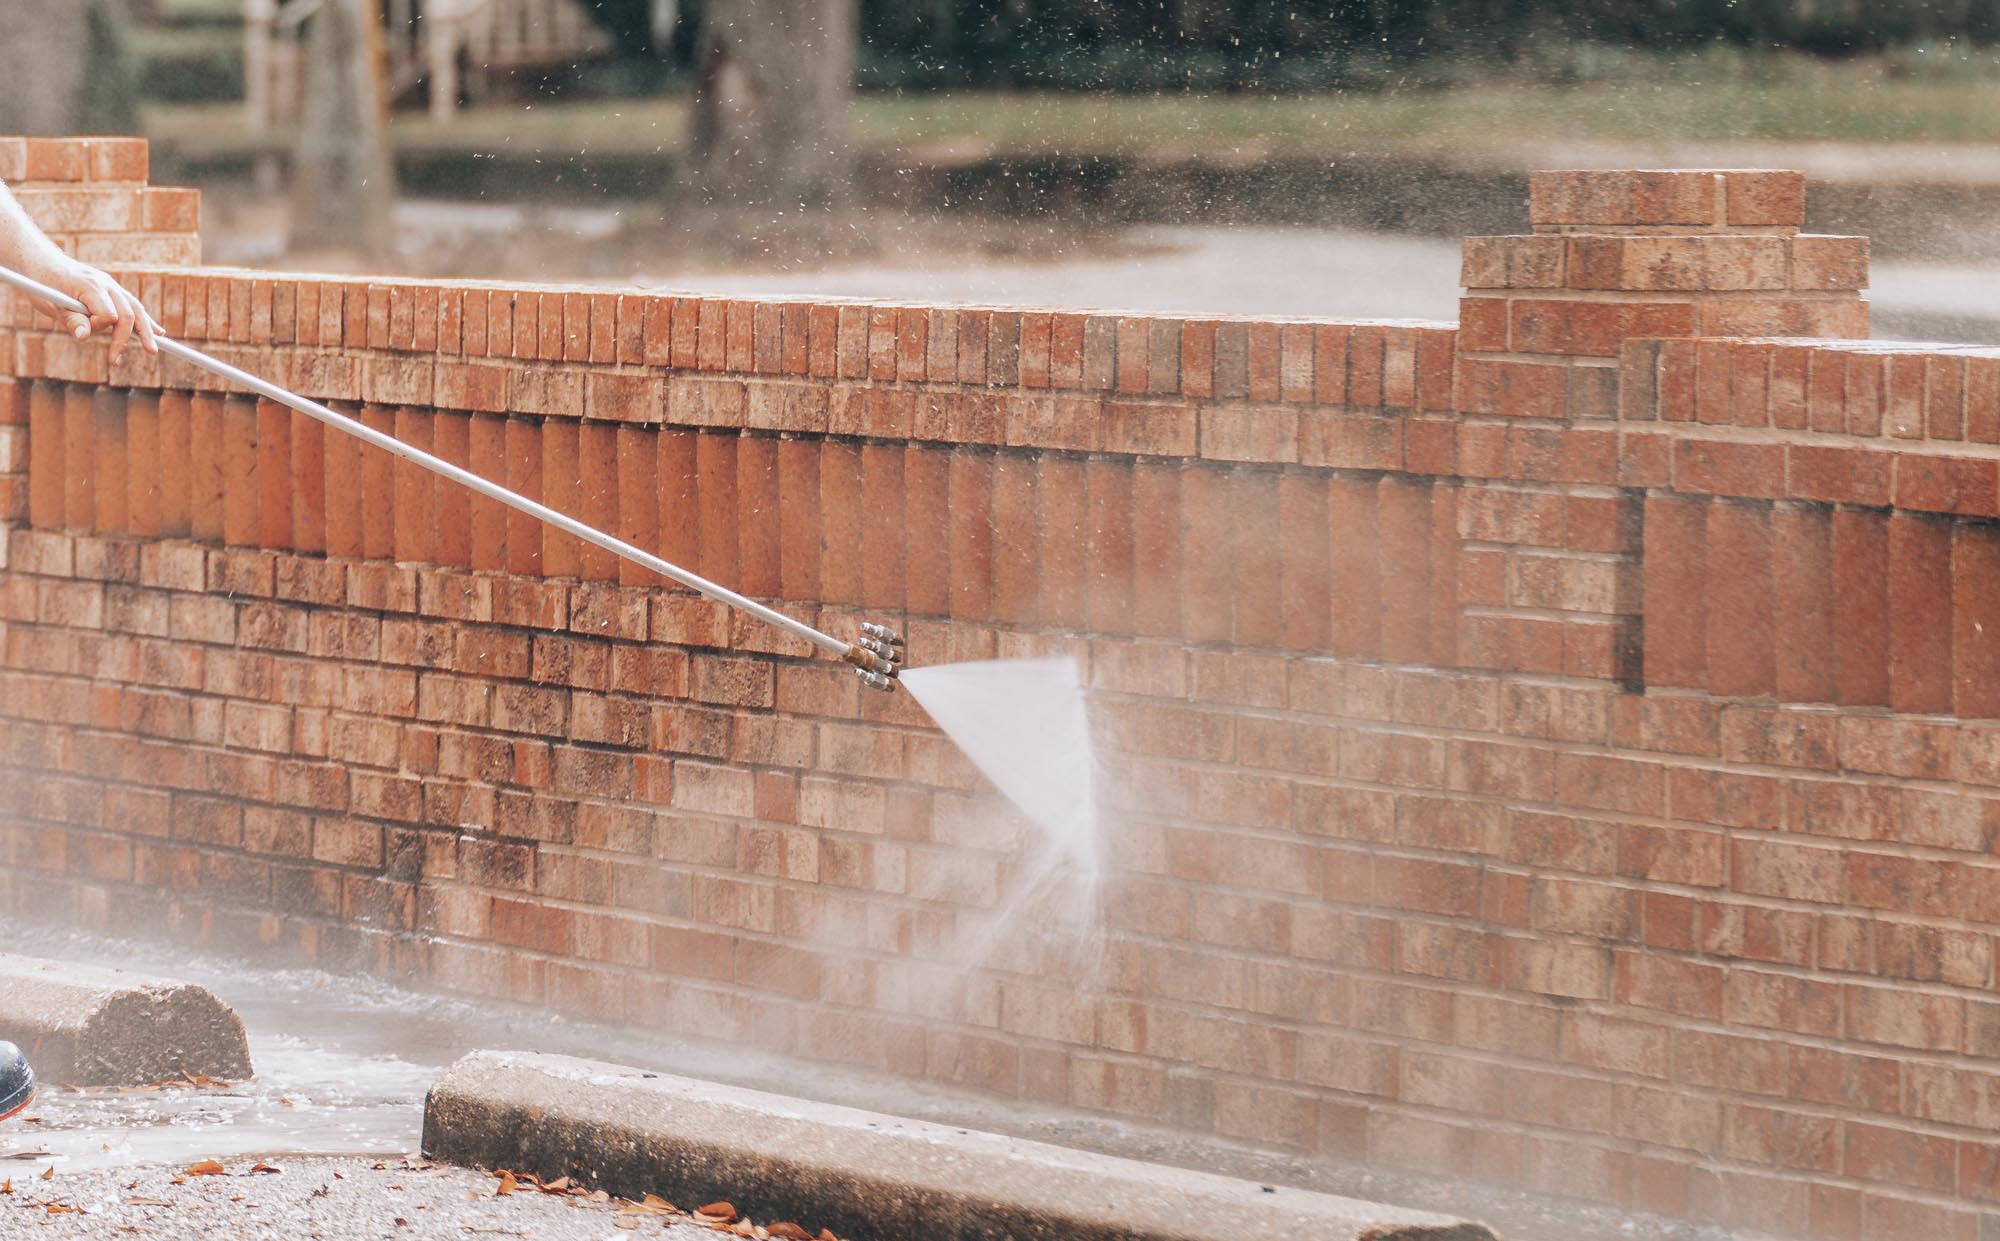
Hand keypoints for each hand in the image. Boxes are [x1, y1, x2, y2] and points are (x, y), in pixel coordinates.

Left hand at [27, 257, 160, 363]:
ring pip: (136, 309)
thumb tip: (84, 337)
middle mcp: (106, 284)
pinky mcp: (111, 289)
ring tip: (152, 349)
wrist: (42, 260)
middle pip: (128, 314)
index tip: (83, 331)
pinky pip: (132, 305)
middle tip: (116, 361)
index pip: (108, 315)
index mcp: (91, 287)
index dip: (99, 327)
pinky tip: (157, 332)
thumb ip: (71, 319)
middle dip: (127, 338)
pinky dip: (144, 320)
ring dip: (145, 330)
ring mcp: (111, 285)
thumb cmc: (43, 283)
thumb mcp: (50, 304)